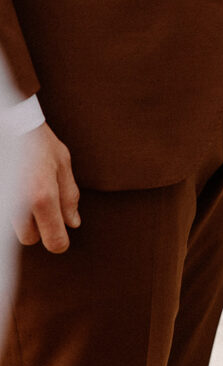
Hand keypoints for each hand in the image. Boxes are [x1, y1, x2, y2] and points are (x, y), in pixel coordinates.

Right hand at [12, 124, 80, 253]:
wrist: (11, 125)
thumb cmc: (37, 140)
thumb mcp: (62, 163)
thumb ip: (69, 196)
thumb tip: (73, 223)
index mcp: (43, 196)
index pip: (54, 241)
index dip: (59, 241)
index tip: (59, 234)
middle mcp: (20, 203)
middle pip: (29, 238)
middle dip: (37, 226)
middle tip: (39, 200)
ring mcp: (5, 202)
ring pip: (14, 228)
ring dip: (21, 216)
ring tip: (25, 188)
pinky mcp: (1, 198)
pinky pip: (7, 214)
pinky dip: (11, 206)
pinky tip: (16, 187)